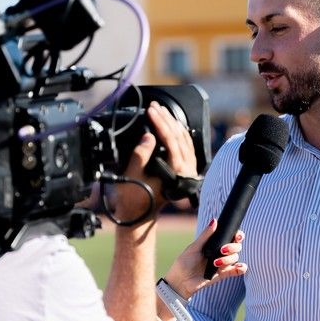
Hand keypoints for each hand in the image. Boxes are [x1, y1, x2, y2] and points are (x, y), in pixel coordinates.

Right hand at [110, 102, 195, 222]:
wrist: (138, 214)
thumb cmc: (134, 198)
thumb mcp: (132, 175)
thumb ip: (140, 155)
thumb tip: (148, 136)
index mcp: (176, 174)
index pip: (172, 141)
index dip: (160, 123)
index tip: (150, 111)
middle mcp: (186, 172)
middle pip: (180, 138)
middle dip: (166, 119)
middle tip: (154, 106)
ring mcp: (187, 171)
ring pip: (184, 140)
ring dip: (172, 123)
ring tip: (160, 110)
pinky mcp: (184, 169)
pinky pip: (184, 146)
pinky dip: (177, 133)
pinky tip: (170, 123)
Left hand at [164, 219, 245, 298]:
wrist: (180, 281)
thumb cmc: (184, 262)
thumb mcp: (194, 247)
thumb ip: (205, 235)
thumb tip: (214, 220)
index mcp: (214, 243)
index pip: (231, 237)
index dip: (238, 235)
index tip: (237, 235)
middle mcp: (220, 252)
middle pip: (237, 246)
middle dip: (233, 247)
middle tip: (222, 250)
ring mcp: (222, 263)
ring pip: (235, 257)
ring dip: (228, 259)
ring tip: (215, 263)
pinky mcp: (223, 274)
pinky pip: (237, 271)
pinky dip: (241, 268)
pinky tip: (239, 267)